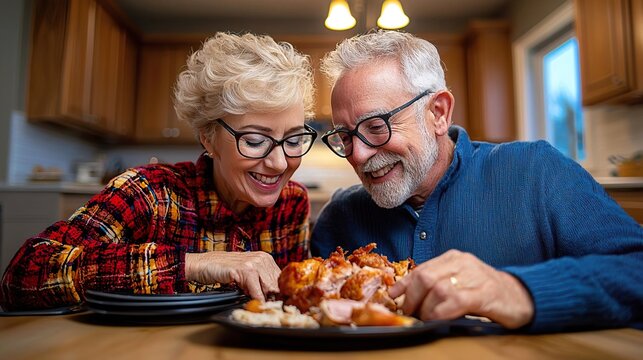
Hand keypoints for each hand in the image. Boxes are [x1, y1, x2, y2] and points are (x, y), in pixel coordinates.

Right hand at [185, 251, 280, 300]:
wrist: (204, 264)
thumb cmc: (224, 270)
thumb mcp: (247, 274)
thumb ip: (260, 281)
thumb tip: (274, 297)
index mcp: (265, 258)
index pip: (281, 279)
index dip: (280, 293)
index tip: (279, 304)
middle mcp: (262, 258)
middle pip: (277, 284)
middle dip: (274, 298)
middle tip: (270, 308)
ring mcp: (254, 263)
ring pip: (269, 288)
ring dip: (265, 300)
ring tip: (258, 305)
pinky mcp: (244, 270)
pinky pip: (256, 291)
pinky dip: (256, 300)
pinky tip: (253, 303)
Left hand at [388, 249, 533, 328]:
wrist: (522, 295)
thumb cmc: (487, 291)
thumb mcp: (460, 281)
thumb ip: (439, 284)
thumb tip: (408, 298)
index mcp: (453, 258)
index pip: (421, 268)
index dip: (403, 284)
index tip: (393, 296)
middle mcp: (462, 263)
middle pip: (425, 277)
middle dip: (412, 298)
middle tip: (410, 314)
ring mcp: (473, 276)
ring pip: (437, 289)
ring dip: (425, 309)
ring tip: (424, 319)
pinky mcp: (484, 293)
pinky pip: (454, 301)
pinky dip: (441, 313)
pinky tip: (437, 320)